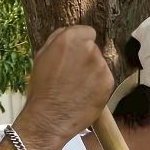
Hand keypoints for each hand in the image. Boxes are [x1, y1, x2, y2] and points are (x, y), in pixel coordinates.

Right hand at [15, 25, 114, 149]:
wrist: (49, 118)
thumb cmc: (41, 89)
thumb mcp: (41, 57)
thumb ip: (57, 40)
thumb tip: (69, 32)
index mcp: (70, 38)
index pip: (87, 31)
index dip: (81, 43)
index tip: (75, 55)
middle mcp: (89, 48)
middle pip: (93, 49)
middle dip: (86, 59)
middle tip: (73, 76)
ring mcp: (100, 66)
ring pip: (100, 65)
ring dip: (92, 73)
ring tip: (78, 88)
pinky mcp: (108, 82)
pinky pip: (105, 80)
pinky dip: (98, 86)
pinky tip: (85, 95)